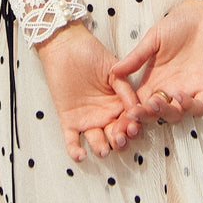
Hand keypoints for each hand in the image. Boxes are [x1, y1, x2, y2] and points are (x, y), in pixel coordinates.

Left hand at [36, 22, 138, 162]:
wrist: (65, 46)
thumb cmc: (91, 53)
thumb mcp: (113, 69)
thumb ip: (125, 88)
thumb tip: (137, 108)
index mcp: (118, 102)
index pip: (129, 120)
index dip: (133, 126)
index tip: (134, 128)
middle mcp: (105, 114)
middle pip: (116, 135)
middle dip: (120, 141)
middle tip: (119, 139)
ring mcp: (87, 119)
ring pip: (97, 141)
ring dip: (101, 148)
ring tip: (104, 149)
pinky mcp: (69, 120)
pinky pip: (72, 141)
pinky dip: (75, 151)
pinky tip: (81, 155)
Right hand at [107, 0, 202, 136]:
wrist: (202, 14)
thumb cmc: (177, 24)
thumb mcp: (152, 40)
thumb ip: (135, 58)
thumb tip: (112, 71)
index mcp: (153, 81)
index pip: (139, 103)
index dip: (132, 112)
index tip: (123, 113)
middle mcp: (168, 89)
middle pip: (155, 114)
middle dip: (145, 117)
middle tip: (137, 113)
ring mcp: (187, 91)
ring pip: (175, 115)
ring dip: (165, 113)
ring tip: (155, 103)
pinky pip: (198, 107)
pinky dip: (189, 107)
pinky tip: (179, 96)